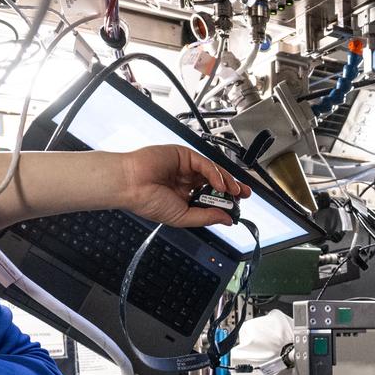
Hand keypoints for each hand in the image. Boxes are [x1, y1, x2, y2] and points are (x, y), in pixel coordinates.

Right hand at [115, 144, 250, 229]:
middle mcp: (187, 181)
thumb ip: (206, 217)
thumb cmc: (148, 201)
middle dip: (232, 189)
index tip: (237, 207)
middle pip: (216, 183)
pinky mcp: (184, 155)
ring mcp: (186, 167)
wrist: (131, 185)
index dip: (226, 201)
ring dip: (226, 181)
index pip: (211, 197)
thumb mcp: (183, 216)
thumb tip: (227, 219)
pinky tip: (219, 183)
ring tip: (235, 192)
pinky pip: (204, 163)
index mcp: (185, 196)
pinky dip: (214, 173)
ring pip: (213, 172)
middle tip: (243, 195)